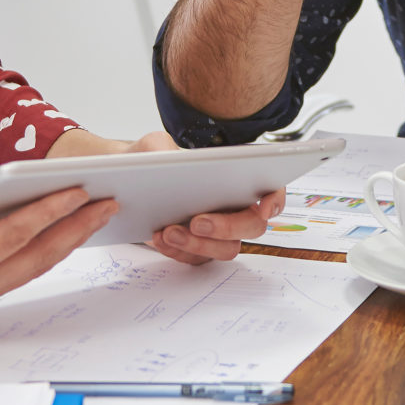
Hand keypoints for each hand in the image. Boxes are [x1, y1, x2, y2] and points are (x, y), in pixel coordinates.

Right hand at [0, 147, 116, 335]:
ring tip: (95, 216)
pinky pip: (17, 271)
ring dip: (65, 242)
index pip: (12, 238)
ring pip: (32, 268)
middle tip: (109, 203)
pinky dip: (43, 251)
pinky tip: (58, 234)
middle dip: (76, 230)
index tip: (77, 190)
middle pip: (36, 258)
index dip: (48, 211)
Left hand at [52, 128, 286, 264]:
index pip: (271, 188)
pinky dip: (179, 252)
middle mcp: (235, 206)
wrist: (128, 182)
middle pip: (252, 226)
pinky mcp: (199, 248)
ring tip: (169, 231)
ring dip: (200, 244)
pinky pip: (198, 259)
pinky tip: (159, 238)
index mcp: (236, 177)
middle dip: (227, 226)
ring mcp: (219, 231)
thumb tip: (166, 163)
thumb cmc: (152, 160)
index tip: (263, 208)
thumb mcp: (153, 145)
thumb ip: (160, 149)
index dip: (275, 199)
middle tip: (198, 221)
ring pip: (227, 249)